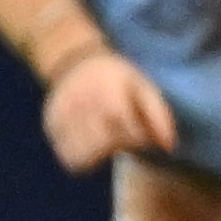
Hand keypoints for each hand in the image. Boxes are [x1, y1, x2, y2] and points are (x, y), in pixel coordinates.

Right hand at [40, 48, 176, 173]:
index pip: (124, 126)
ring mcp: (61, 115)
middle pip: (103, 143)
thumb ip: (160, 116)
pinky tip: (93, 146)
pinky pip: (67, 155)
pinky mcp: (51, 125)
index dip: (138, 137)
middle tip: (126, 136)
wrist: (77, 63)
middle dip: (120, 145)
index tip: (144, 135)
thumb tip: (169, 147)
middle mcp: (80, 102)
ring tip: (108, 141)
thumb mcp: (145, 87)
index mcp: (106, 91)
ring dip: (100, 156)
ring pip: (81, 155)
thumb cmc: (118, 79)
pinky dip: (82, 157)